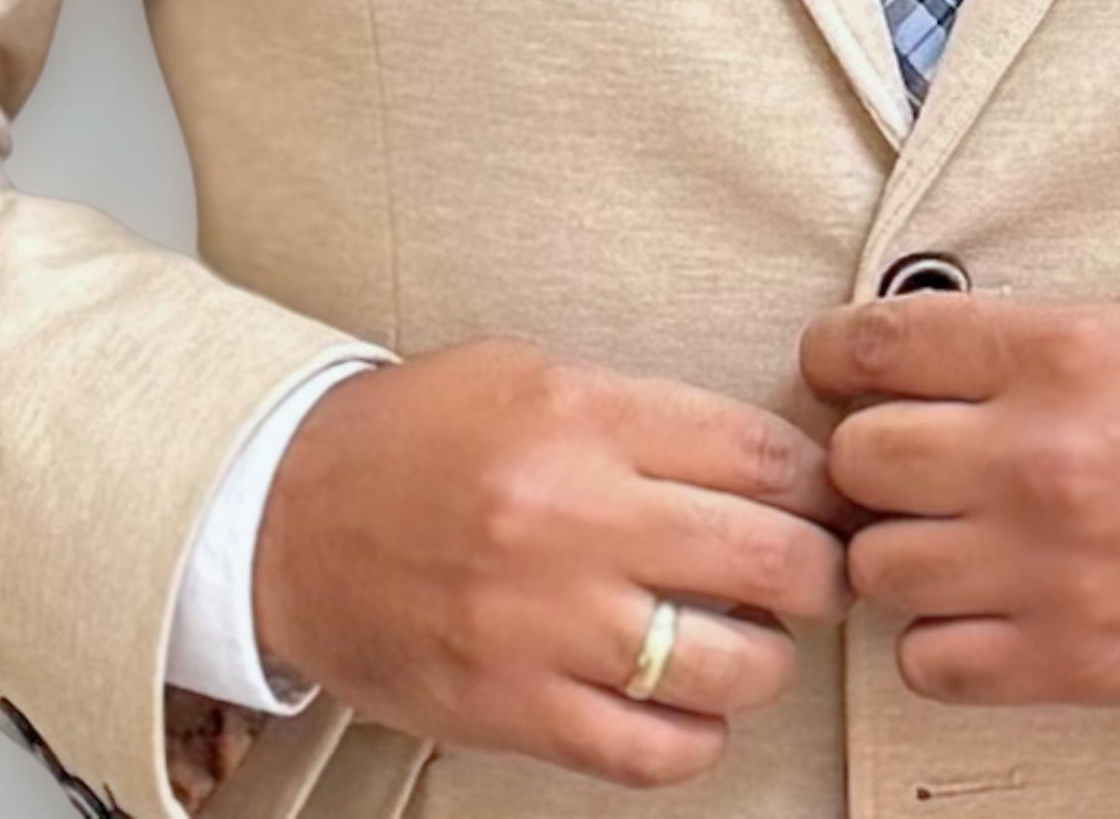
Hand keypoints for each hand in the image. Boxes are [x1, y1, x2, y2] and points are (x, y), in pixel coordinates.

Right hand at [255, 336, 860, 788]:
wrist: (288, 516)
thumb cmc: (412, 438)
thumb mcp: (532, 372)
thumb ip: (642, 412)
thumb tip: (759, 458)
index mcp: (583, 417)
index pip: (759, 452)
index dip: (819, 481)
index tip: (831, 494)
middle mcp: (573, 519)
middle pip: (767, 556)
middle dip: (822, 570)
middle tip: (823, 571)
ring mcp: (546, 624)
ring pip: (729, 664)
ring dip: (769, 658)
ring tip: (757, 638)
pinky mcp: (514, 708)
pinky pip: (653, 747)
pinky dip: (697, 735)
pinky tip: (695, 705)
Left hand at [800, 287, 1119, 708]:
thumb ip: (1030, 337)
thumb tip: (930, 356)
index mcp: (1060, 353)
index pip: (879, 346)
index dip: (836, 355)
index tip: (833, 366)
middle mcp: (1042, 459)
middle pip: (860, 460)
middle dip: (866, 455)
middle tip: (895, 457)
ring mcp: (1053, 568)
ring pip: (880, 566)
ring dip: (898, 548)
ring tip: (939, 535)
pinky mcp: (1077, 660)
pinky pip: (931, 662)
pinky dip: (939, 637)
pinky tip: (976, 605)